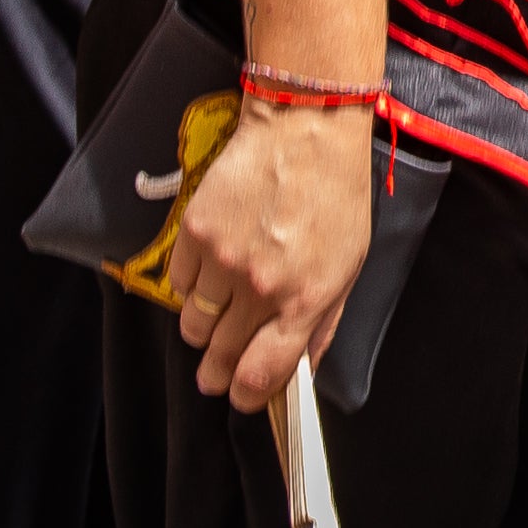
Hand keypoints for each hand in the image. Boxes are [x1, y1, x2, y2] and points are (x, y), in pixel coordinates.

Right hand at [162, 97, 376, 411]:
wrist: (305, 132)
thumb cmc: (336, 197)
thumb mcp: (349, 265)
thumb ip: (324, 322)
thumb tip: (303, 367)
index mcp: (305, 299)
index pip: (261, 374)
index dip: (244, 395)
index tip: (239, 395)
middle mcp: (261, 288)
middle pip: (219, 357)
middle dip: (215, 372)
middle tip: (214, 372)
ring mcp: (223, 261)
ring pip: (192, 324)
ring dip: (202, 326)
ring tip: (217, 311)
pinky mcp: (194, 234)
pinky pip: (178, 283)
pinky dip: (191, 284)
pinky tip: (211, 266)